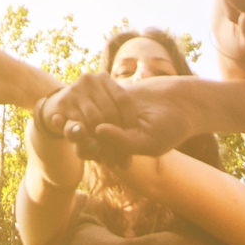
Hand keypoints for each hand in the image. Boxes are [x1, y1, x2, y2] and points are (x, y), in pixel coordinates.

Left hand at [42, 72, 201, 163]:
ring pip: (92, 118)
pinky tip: (78, 91)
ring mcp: (116, 117)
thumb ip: (123, 141)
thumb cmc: (170, 128)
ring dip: (78, 116)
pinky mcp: (118, 98)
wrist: (184, 104)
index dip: (81, 146)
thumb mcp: (148, 140)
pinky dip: (90, 98)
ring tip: (61, 113)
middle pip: (90, 136)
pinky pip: (100, 100)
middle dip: (75, 131)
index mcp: (120, 151)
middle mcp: (116, 136)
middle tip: (60, 124)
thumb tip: (98, 131)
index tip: (69, 137)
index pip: (97, 153)